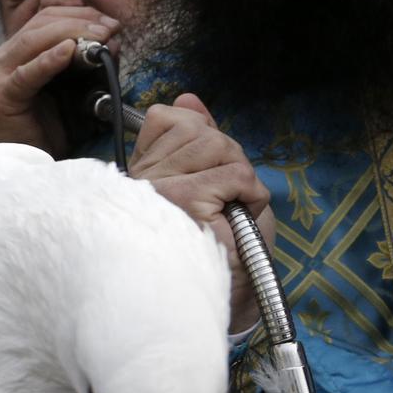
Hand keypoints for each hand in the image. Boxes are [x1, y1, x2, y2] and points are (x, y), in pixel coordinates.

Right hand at [0, 5, 117, 159]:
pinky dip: (49, 60)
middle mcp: (1, 58)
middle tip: (110, 28)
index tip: (111, 22)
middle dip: (80, 21)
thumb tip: (112, 41)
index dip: (80, 14)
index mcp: (15, 53)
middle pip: (41, 23)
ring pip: (34, 39)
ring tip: (99, 37)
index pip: (46, 18)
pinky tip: (69, 51)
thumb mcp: (69, 89)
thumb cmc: (46, 132)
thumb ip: (84, 64)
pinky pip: (27, 74)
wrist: (23, 168)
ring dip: (71, 34)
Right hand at [128, 93, 273, 331]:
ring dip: (240, 177)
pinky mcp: (183, 203)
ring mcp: (158, 190)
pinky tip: (235, 218)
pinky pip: (236, 174)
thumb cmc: (222, 245)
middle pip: (200, 130)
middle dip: (229, 159)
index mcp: (143, 172)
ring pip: (218, 146)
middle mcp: (141, 180)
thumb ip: (197, 136)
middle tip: (224, 199)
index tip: (206, 178)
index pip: (169, 118)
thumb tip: (187, 97)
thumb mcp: (213, 178)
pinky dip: (251, 194)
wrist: (226, 296)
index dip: (201, 138)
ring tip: (228, 210)